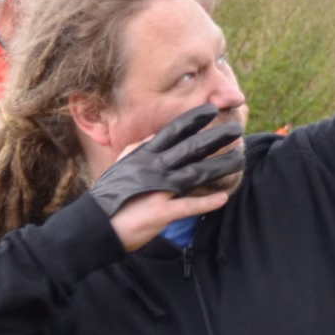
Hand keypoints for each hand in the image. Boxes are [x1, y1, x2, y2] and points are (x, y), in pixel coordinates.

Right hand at [89, 104, 246, 252]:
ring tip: (238, 161)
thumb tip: (153, 136)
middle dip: (215, 138)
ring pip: (195, 173)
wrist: (96, 223)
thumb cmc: (110, 194)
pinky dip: (206, 202)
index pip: (173, 132)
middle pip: (191, 149)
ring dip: (219, 167)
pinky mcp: (161, 212)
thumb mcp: (122, 165)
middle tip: (236, 131)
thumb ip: (138, 148)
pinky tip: (223, 199)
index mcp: (144, 155)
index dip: (194, 120)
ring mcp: (159, 189)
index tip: (212, 111)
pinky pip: (188, 206)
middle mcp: (154, 168)